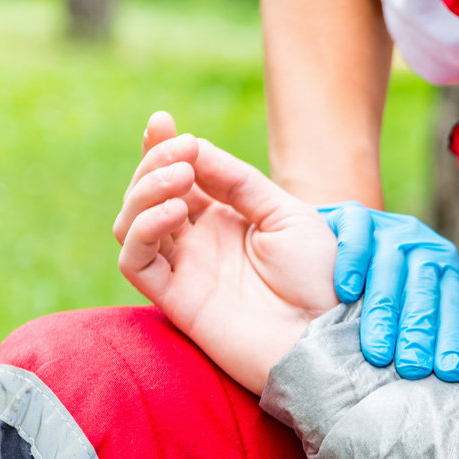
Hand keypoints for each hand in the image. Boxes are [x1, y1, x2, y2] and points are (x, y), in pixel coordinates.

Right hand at [113, 111, 338, 394]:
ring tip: (180, 178)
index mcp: (224, 219)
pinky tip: (175, 211)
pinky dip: (144, 230)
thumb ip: (240, 182)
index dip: (161, 146)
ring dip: (144, 192)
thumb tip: (193, 148)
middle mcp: (198, 243)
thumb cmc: (319, 280)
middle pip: (148, 193)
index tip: (162, 121)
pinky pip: (135, 261)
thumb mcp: (288, 215)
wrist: (327, 336)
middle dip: (154, 163)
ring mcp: (184, 271)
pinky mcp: (176, 301)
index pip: (177, 175)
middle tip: (180, 152)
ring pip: (131, 223)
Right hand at [322, 203, 458, 381]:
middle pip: (423, 291)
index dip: (449, 341)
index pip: (450, 306)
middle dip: (418, 334)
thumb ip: (419, 330)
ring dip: (384, 312)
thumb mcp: (402, 304)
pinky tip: (345, 293)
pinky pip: (357, 234)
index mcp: (441, 267)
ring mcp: (388, 227)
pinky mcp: (354, 214)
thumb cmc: (372, 287)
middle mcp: (420, 244)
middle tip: (412, 370)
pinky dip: (352, 263)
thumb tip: (435, 381)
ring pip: (391, 268)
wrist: (336, 236)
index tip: (448, 374)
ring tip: (377, 351)